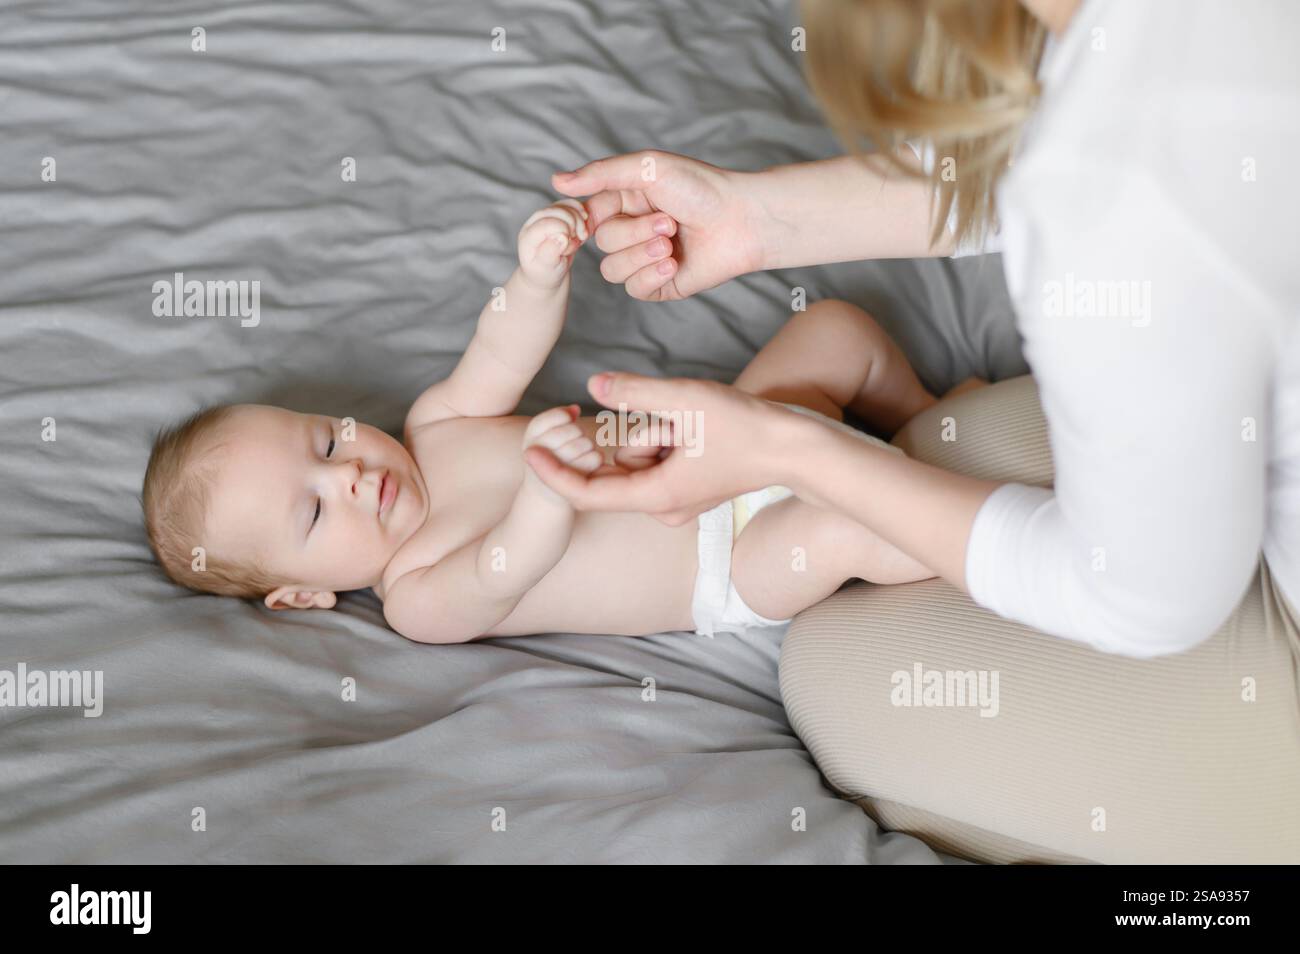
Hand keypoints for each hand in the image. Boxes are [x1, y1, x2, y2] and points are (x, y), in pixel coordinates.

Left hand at [517, 199, 589, 289]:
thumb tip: (561, 237)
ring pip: (564, 206)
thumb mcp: (546, 269)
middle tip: (580, 238)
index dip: (564, 230)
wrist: (547, 274)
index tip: (569, 245)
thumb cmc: (545, 274)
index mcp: (528, 237)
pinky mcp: (556, 215)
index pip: (547, 223)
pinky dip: (580, 212)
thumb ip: (550, 253)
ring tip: (582, 235)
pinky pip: (569, 205)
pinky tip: (585, 224)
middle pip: (556, 211)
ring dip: (579, 218)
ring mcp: (545, 218)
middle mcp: (533, 224)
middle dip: (573, 222)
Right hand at [521, 404, 602, 502]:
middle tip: (575, 437)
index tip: (568, 418)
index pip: (551, 418)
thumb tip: (576, 409)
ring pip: (583, 444)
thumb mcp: (546, 434)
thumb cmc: (549, 458)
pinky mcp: (572, 485)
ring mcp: (554, 471)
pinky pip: (593, 459)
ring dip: (587, 444)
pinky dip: (595, 457)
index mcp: (530, 439)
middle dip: (576, 431)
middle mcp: (536, 455)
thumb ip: (560, 417)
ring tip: (581, 450)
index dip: (563, 415)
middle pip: (570, 431)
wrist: (545, 494)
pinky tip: (590, 460)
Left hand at [523, 372, 799, 524]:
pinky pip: (657, 463)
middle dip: (631, 437)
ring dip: (652, 435)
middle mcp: (663, 508)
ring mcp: (677, 502)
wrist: (797, 450)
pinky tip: (693, 429)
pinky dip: (663, 440)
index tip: (529, 451)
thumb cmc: (747, 427)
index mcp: (656, 497)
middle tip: (672, 422)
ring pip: (638, 462)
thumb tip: (593, 383)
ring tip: (692, 426)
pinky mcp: (689, 490)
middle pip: (617, 470)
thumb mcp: (686, 400)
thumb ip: (635, 392)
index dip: (553, 474)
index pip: (587, 493)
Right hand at [551, 151, 766, 301]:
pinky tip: (675, 264)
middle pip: (603, 245)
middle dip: (634, 234)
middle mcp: (633, 231)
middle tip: (669, 221)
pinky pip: (634, 290)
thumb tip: (556, 181)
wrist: (743, 220)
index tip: (593, 219)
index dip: (588, 221)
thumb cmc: (701, 187)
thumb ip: (600, 174)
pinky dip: (652, 276)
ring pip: (613, 271)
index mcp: (625, 202)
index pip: (588, 217)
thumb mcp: (647, 169)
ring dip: (642, 257)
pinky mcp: (661, 285)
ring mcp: (646, 260)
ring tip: (672, 243)